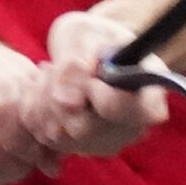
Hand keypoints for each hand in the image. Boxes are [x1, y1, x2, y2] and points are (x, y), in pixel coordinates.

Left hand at [23, 11, 168, 157]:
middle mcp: (134, 126)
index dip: (108, 100)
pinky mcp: (81, 149)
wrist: (83, 49)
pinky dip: (36, 112)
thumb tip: (68, 103)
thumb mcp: (84, 35)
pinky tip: (42, 90)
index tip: (92, 82)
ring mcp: (107, 142)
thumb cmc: (92, 36)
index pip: (140, 114)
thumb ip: (76, 64)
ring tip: (49, 73)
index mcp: (149, 94)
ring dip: (44, 101)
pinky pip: (45, 138)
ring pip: (61, 136)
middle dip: (60, 95)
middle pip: (87, 129)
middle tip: (54, 67)